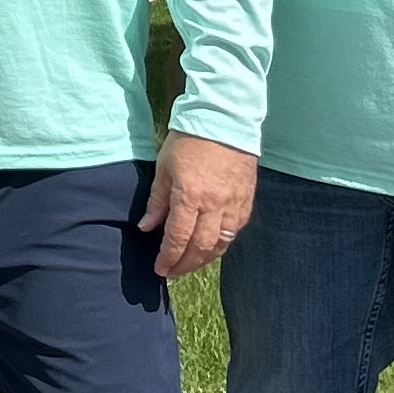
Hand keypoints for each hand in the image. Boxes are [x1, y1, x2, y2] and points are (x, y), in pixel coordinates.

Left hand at [139, 131, 255, 280]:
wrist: (224, 119)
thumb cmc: (188, 140)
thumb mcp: (164, 168)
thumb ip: (157, 201)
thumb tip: (146, 228)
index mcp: (190, 196)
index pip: (177, 237)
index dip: (168, 257)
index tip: (160, 269)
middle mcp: (214, 205)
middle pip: (200, 248)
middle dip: (185, 264)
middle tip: (173, 272)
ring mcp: (234, 204)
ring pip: (221, 244)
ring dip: (204, 259)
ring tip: (190, 264)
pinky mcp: (247, 201)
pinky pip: (235, 231)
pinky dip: (222, 244)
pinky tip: (211, 247)